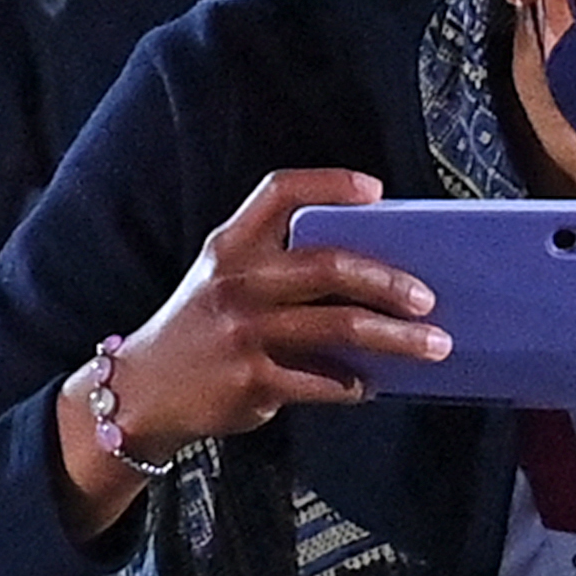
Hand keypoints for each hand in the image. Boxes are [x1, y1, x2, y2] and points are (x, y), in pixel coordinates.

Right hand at [58, 170, 445, 537]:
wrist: (140, 391)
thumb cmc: (199, 332)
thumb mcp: (221, 282)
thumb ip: (277, 271)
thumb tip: (370, 281)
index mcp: (231, 246)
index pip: (280, 192)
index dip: (330, 184)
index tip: (377, 192)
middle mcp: (236, 281)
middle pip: (327, 265)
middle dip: (387, 280)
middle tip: (426, 297)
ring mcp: (243, 331)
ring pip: (338, 326)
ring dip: (396, 338)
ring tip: (434, 345)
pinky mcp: (252, 380)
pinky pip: (324, 381)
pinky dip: (355, 384)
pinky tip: (370, 385)